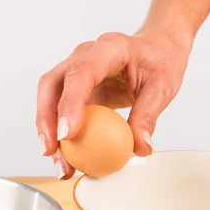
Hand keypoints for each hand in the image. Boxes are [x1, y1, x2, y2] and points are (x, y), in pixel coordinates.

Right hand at [35, 29, 191, 179]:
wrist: (158, 48)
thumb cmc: (160, 60)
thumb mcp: (162, 87)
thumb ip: (148, 116)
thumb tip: (139, 147)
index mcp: (110, 48)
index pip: (81, 74)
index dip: (70, 103)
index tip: (68, 134)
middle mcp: (86, 55)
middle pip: (52, 84)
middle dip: (46, 120)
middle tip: (51, 150)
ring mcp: (76, 70)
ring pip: (49, 97)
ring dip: (48, 131)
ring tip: (59, 162)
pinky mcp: (75, 87)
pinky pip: (60, 109)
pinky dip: (59, 133)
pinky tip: (65, 156)